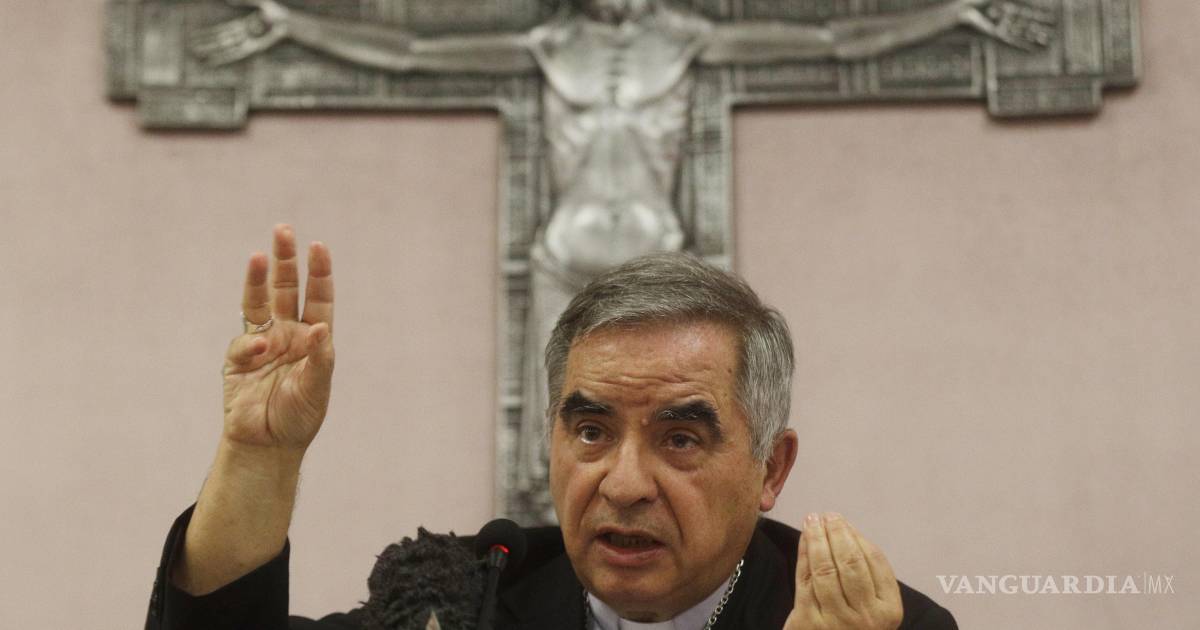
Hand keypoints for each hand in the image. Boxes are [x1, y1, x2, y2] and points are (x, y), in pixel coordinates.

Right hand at [190, 0, 289, 65]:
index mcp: (241, 26)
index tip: (195, 36)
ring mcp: (246, 43)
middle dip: (205, 45)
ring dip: (210, 52)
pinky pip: (235, 54)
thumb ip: (243, 1)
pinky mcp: (251, 50)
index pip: (220, 31)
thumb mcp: (257, 3)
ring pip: (224, 48)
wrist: (286, 22)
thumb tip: (227, 1)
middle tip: (191, 48)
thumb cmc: (275, 11)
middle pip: (219, 41)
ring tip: (197, 55)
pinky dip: (223, 58)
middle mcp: (242, 36)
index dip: (207, 34)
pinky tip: (214, 61)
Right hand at [222, 225, 333, 453]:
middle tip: (283, 230)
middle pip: (286, 289)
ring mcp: (262, 345)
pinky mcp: (238, 361)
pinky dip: (251, 344)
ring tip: (259, 255)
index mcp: (312, 338)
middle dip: (285, 261)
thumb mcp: (318, 389)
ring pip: (258, 303)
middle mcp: (287, 334)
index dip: (319, 273)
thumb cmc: (299, 418)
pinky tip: (261, 350)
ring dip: (257, 279)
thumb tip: (321, 327)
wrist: (268, 446)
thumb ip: (320, 359)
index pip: (318, 298)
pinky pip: (243, 343)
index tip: (318, 247)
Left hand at [785, 513, 902, 629]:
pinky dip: (803, 556)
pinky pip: (805, 580)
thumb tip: (848, 532)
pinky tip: (804, 541)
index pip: (875, 561)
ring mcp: (837, 621)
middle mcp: (866, 617)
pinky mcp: (809, 623)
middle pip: (850, 562)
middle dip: (837, 533)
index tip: (843, 520)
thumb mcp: (874, 609)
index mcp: (889, 610)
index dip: (857, 536)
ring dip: (817, 539)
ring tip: (812, 521)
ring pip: (825, 569)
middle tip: (827, 515)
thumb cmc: (855, 628)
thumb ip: (868, 577)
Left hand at [958, 0, 1056, 50]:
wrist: (961, 11)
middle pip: (1026, 22)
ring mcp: (1000, 28)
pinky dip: (1024, 46)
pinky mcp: (996, 38)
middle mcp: (1003, 18)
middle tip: (1057, 28)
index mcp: (1003, 5)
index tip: (1054, 13)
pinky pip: (1013, 43)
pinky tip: (1035, 50)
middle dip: (1041, 25)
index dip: (1041, 11)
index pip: (1027, 8)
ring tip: (1050, 40)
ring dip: (1036, 37)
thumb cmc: (977, 1)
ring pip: (1022, 33)